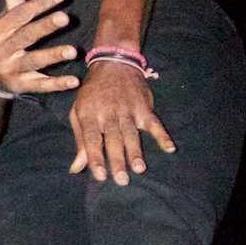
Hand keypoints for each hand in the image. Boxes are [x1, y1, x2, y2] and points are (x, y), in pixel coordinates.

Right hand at [0, 0, 81, 93]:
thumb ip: (10, 5)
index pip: (18, 15)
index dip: (39, 4)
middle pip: (25, 37)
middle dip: (45, 27)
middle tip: (65, 17)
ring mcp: (9, 70)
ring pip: (33, 62)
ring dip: (53, 56)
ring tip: (73, 51)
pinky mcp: (19, 86)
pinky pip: (40, 85)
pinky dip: (57, 84)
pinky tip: (74, 81)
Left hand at [69, 60, 175, 183]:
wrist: (113, 64)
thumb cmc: (92, 94)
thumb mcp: (79, 113)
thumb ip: (80, 141)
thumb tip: (76, 168)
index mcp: (89, 115)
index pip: (92, 140)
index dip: (95, 158)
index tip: (100, 176)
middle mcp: (109, 114)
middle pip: (114, 140)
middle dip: (117, 160)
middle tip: (122, 180)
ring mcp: (127, 110)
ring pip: (132, 134)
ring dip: (136, 152)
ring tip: (139, 168)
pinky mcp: (143, 107)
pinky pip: (154, 123)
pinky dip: (162, 135)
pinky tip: (169, 148)